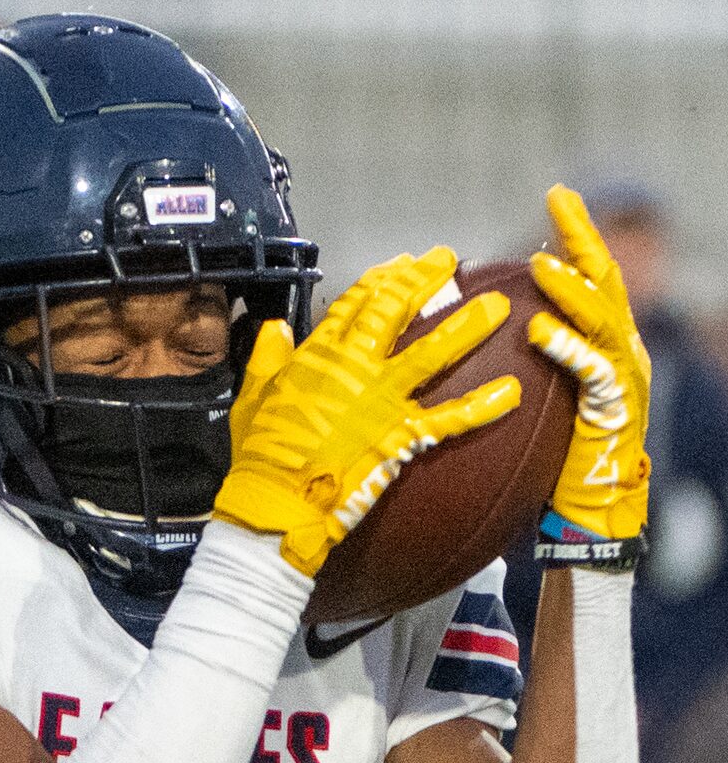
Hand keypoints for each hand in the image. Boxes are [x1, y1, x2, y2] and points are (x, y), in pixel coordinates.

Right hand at [215, 247, 521, 575]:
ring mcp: (382, 399)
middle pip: (396, 311)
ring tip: (496, 306)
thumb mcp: (250, 396)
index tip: (401, 264)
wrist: (273, 499)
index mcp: (318, 356)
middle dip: (424, 280)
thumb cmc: (258, 453)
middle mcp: (355, 367)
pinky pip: (450, 417)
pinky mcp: (401, 434)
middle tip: (448, 262)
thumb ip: (265, 357)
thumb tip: (276, 328)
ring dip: (467, 326)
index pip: (354, 303)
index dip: (380, 279)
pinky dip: (483, 406)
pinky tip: (512, 392)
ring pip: (433, 352)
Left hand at [529, 183, 652, 547]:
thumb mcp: (536, 392)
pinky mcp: (614, 408)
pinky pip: (593, 372)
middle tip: (559, 201)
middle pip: (605, 279)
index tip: (555, 197)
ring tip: (541, 265)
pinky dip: (568, 348)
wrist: (590, 506)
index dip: (575, 236)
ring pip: (602, 319)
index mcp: (600, 340)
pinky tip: (542, 332)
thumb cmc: (555, 451)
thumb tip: (470, 322)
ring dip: (571, 289)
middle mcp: (618, 348)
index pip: (589, 275)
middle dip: (584, 237)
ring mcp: (623, 375)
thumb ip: (523, 356)